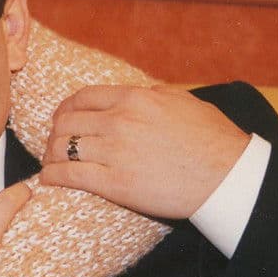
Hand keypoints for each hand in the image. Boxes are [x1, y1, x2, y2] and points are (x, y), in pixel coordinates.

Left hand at [41, 85, 251, 218]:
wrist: (229, 176)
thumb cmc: (214, 140)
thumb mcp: (182, 102)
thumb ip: (152, 95)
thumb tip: (134, 93)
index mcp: (136, 98)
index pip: (82, 97)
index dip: (65, 109)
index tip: (62, 119)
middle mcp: (120, 120)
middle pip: (66, 122)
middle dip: (54, 134)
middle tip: (54, 146)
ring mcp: (115, 151)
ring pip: (63, 148)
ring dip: (50, 156)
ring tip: (51, 164)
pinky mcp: (115, 183)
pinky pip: (69, 175)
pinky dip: (52, 176)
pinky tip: (48, 180)